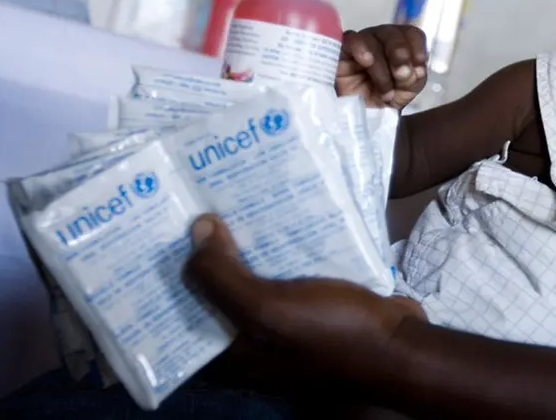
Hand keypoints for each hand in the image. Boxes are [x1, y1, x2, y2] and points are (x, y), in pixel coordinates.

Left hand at [184, 214, 424, 380]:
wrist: (399, 346)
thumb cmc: (331, 334)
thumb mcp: (266, 308)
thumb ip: (222, 275)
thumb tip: (196, 230)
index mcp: (230, 355)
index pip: (179, 319)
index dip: (165, 282)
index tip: (155, 239)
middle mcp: (252, 342)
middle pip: (216, 294)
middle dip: (206, 255)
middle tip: (191, 207)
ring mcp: (285, 322)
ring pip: (253, 279)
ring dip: (245, 246)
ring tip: (228, 200)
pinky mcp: (314, 304)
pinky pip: (287, 272)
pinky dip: (280, 248)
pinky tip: (276, 214)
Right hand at [336, 25, 427, 108]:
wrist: (354, 115)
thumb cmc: (380, 100)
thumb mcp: (404, 93)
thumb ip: (413, 80)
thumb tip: (414, 69)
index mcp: (400, 47)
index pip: (412, 34)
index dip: (418, 47)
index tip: (419, 68)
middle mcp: (381, 40)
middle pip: (393, 32)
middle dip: (400, 54)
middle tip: (401, 76)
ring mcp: (361, 43)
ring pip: (372, 38)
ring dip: (381, 64)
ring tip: (384, 90)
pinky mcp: (341, 50)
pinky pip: (351, 39)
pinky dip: (361, 48)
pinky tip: (366, 62)